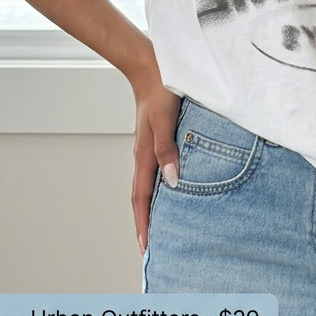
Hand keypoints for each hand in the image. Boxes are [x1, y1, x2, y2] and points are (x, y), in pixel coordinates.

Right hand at [130, 63, 181, 255]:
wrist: (151, 66)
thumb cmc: (161, 89)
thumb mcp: (166, 120)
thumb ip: (168, 150)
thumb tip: (173, 181)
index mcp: (144, 155)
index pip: (142, 198)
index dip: (144, 224)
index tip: (146, 248)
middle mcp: (144, 155)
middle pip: (142, 198)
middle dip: (145, 224)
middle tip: (150, 248)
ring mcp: (148, 148)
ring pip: (148, 186)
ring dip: (151, 208)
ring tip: (160, 228)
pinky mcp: (155, 140)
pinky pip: (155, 172)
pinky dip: (159, 189)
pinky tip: (170, 191)